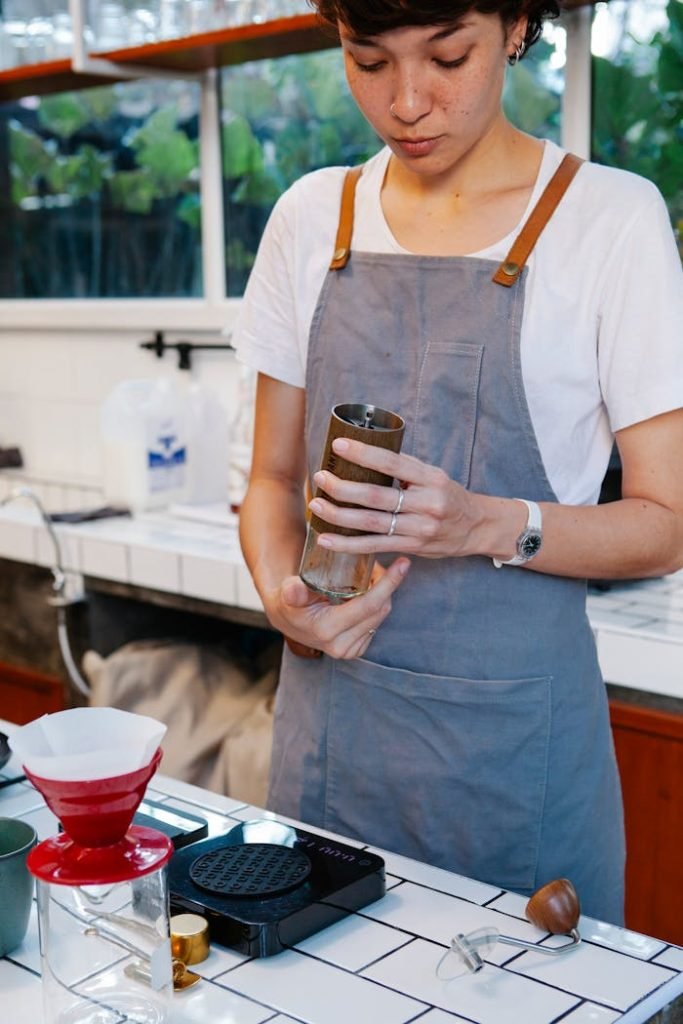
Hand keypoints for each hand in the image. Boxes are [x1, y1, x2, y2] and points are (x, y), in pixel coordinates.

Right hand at [264, 557, 410, 659]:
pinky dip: (377, 606)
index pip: (368, 605)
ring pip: (381, 616)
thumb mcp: (287, 592)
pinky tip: (367, 593)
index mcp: (327, 630)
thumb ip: (292, 591)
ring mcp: (349, 651)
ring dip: (383, 595)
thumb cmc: (289, 601)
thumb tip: (292, 588)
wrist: (288, 620)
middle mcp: (341, 646)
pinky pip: (376, 624)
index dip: (388, 584)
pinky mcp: (356, 650)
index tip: (403, 563)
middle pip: (380, 610)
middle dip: (387, 585)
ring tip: (372, 577)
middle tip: (380, 564)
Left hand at [308, 437, 481, 558]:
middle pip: (377, 496)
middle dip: (343, 488)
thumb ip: (405, 468)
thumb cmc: (448, 496)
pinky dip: (347, 544)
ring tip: (316, 506)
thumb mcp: (434, 476)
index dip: (363, 454)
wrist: (476, 527)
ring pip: (371, 523)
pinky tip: (326, 540)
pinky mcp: (411, 547)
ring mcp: (419, 528)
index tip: (338, 446)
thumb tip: (366, 455)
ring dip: (339, 516)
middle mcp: (426, 503)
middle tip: (320, 478)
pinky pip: (374, 546)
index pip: (392, 463)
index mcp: (430, 478)